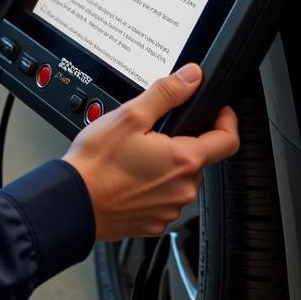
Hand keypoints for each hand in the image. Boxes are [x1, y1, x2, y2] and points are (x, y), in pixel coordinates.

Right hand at [63, 64, 239, 240]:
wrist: (73, 203)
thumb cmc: (97, 164)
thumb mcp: (130, 115)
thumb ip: (166, 93)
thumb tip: (191, 77)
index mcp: (183, 160)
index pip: (228, 140)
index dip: (227, 119)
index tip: (218, 110)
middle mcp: (183, 189)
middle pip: (200, 158)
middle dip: (184, 141)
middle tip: (155, 131)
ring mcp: (169, 209)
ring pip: (181, 179)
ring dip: (167, 165)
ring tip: (135, 155)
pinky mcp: (154, 222)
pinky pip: (164, 199)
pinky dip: (153, 186)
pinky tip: (129, 177)